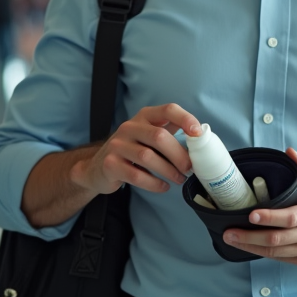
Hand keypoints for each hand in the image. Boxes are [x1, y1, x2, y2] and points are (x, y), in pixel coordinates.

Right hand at [74, 103, 200, 195]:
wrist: (97, 167)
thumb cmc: (132, 150)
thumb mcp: (149, 136)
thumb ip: (170, 132)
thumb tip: (200, 137)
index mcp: (144, 116)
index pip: (167, 110)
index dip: (185, 119)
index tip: (198, 134)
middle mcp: (129, 127)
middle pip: (159, 136)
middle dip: (178, 154)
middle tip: (189, 168)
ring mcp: (117, 145)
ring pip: (147, 157)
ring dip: (168, 171)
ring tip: (179, 179)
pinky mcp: (110, 164)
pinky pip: (136, 176)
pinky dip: (154, 183)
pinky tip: (163, 186)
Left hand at [224, 148, 296, 268]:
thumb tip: (291, 152)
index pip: (289, 218)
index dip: (268, 218)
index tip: (250, 215)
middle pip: (277, 238)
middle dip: (249, 236)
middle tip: (229, 232)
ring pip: (276, 252)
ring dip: (251, 247)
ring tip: (232, 239)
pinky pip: (282, 259)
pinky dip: (264, 254)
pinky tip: (250, 247)